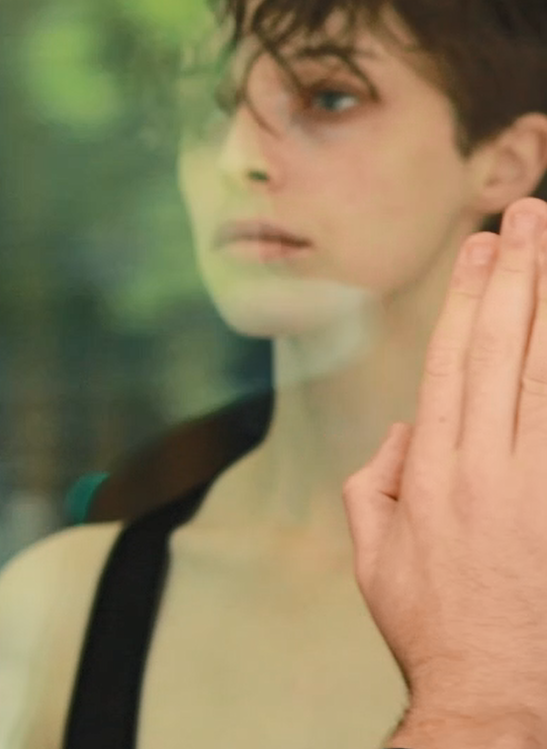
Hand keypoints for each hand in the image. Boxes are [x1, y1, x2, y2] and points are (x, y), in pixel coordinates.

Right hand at [344, 197, 546, 746]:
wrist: (495, 693)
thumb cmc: (432, 626)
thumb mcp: (376, 553)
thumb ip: (379, 483)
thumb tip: (401, 434)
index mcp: (432, 469)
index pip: (454, 359)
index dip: (470, 296)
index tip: (484, 245)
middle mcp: (487, 464)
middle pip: (508, 348)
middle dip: (522, 274)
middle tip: (533, 214)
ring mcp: (537, 483)